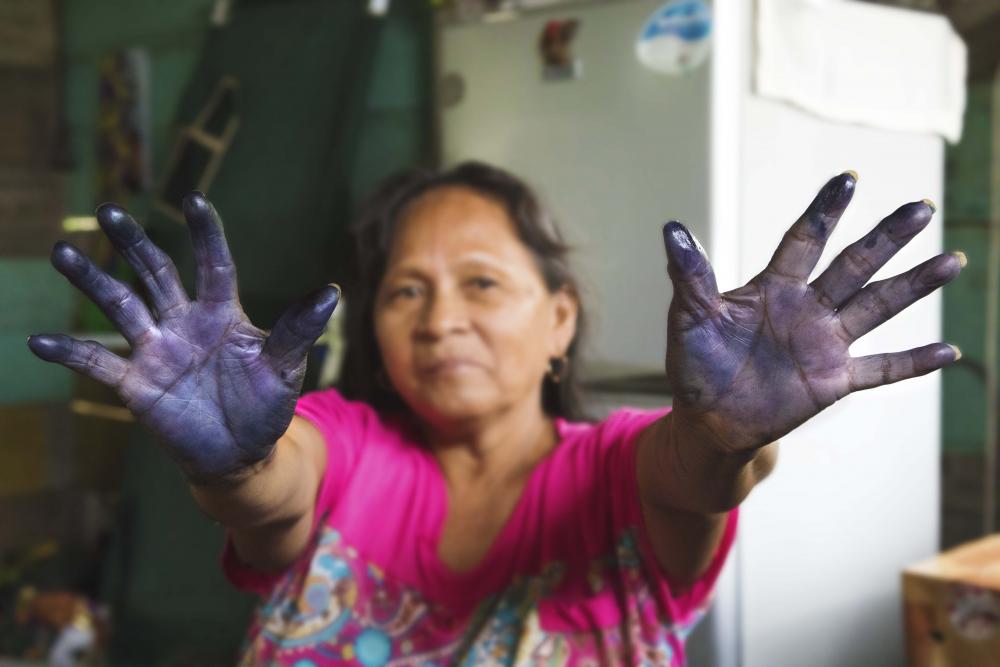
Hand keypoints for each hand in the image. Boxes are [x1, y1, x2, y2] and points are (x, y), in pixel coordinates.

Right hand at [27, 194, 339, 483]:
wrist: (241, 456)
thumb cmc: (266, 407)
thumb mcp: (284, 368)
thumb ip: (297, 330)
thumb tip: (330, 292)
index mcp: (222, 315)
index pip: (213, 266)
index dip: (205, 235)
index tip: (194, 201)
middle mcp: (184, 324)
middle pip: (155, 273)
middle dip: (134, 243)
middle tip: (111, 212)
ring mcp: (157, 351)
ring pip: (120, 306)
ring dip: (92, 281)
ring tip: (63, 253)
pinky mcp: (137, 383)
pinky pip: (98, 363)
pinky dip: (70, 352)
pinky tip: (38, 341)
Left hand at [662, 172, 962, 452]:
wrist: (708, 419)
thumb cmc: (696, 363)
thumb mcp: (689, 317)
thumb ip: (690, 276)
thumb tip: (671, 228)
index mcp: (773, 288)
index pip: (803, 242)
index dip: (824, 212)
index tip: (848, 179)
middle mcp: (806, 308)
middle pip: (853, 266)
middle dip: (886, 239)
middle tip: (920, 209)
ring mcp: (825, 344)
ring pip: (876, 307)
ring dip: (912, 286)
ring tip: (952, 261)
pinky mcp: (834, 380)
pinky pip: (880, 369)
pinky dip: (912, 362)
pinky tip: (949, 352)